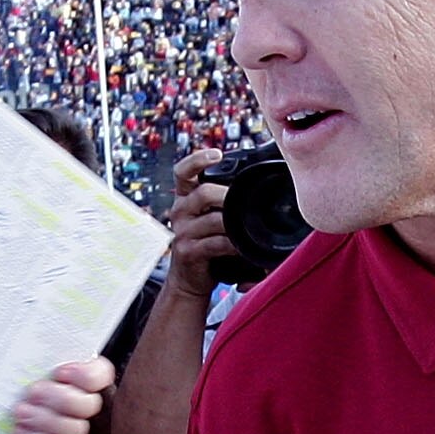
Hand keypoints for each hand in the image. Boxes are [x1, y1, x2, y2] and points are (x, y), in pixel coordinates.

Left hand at [11, 357, 110, 433]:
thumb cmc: (10, 382)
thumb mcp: (22, 361)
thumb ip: (34, 351)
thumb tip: (28, 330)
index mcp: (79, 378)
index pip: (102, 374)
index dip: (86, 375)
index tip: (59, 372)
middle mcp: (81, 405)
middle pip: (89, 405)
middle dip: (60, 399)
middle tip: (32, 392)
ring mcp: (70, 429)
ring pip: (75, 429)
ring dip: (45, 419)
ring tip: (20, 412)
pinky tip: (20, 431)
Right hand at [166, 152, 234, 294]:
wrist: (189, 280)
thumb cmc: (206, 245)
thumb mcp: (209, 217)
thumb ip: (222, 201)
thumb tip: (255, 183)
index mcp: (185, 198)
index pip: (183, 171)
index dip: (198, 159)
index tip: (217, 154)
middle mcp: (179, 211)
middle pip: (204, 193)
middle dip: (228, 196)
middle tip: (247, 201)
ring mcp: (182, 232)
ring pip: (213, 219)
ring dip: (235, 223)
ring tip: (248, 226)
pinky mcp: (188, 252)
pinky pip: (217, 243)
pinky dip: (234, 244)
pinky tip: (243, 246)